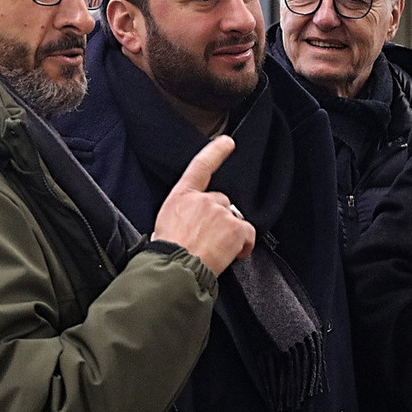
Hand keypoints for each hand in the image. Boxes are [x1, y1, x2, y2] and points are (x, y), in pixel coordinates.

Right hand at [152, 136, 255, 275]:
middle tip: (210, 240)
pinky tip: (232, 254)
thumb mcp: (163, 225)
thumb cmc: (166, 253)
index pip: (201, 166)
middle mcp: (202, 199)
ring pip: (234, 220)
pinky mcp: (235, 227)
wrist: (175, 269)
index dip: (215, 152)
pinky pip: (248, 234)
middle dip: (220, 220)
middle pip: (221, 202)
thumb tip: (188, 223)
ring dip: (230, 234)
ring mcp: (220, 212)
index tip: (227, 142)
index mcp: (182, 196)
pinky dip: (244, 245)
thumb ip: (181, 215)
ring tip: (217, 251)